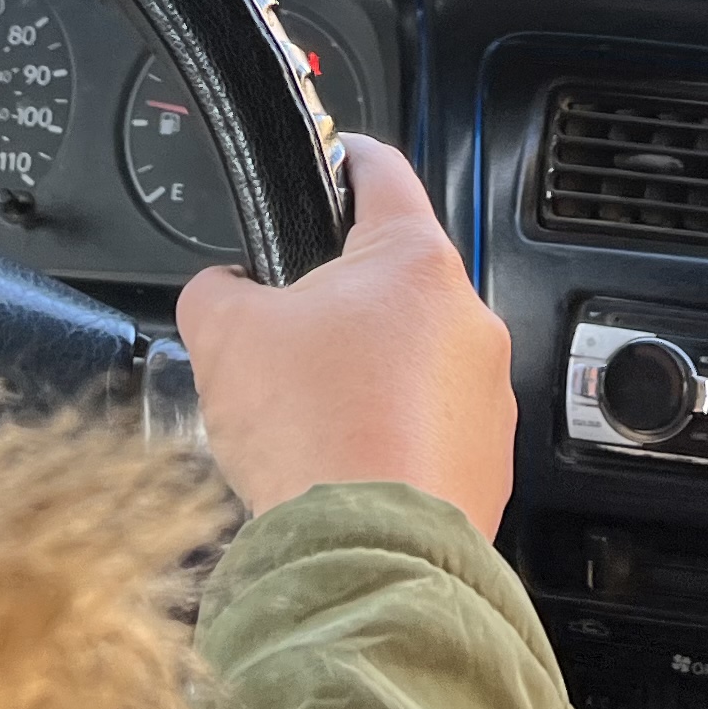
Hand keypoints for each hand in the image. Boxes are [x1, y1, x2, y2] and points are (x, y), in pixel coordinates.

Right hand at [176, 136, 517, 538]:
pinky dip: (394, 436)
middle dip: (341, 302)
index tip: (332, 157)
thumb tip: (224, 292)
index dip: (343, 156)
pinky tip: (346, 463)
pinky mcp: (490, 458)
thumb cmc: (311, 431)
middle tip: (289, 337)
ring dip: (371, 375)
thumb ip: (217, 289)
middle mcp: (468, 317)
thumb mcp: (223, 333)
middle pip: (396, 280)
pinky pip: (434, 426)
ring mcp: (487, 392)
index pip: (381, 172)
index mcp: (413, 261)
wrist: (364, 552)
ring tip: (315, 417)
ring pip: (418, 358)